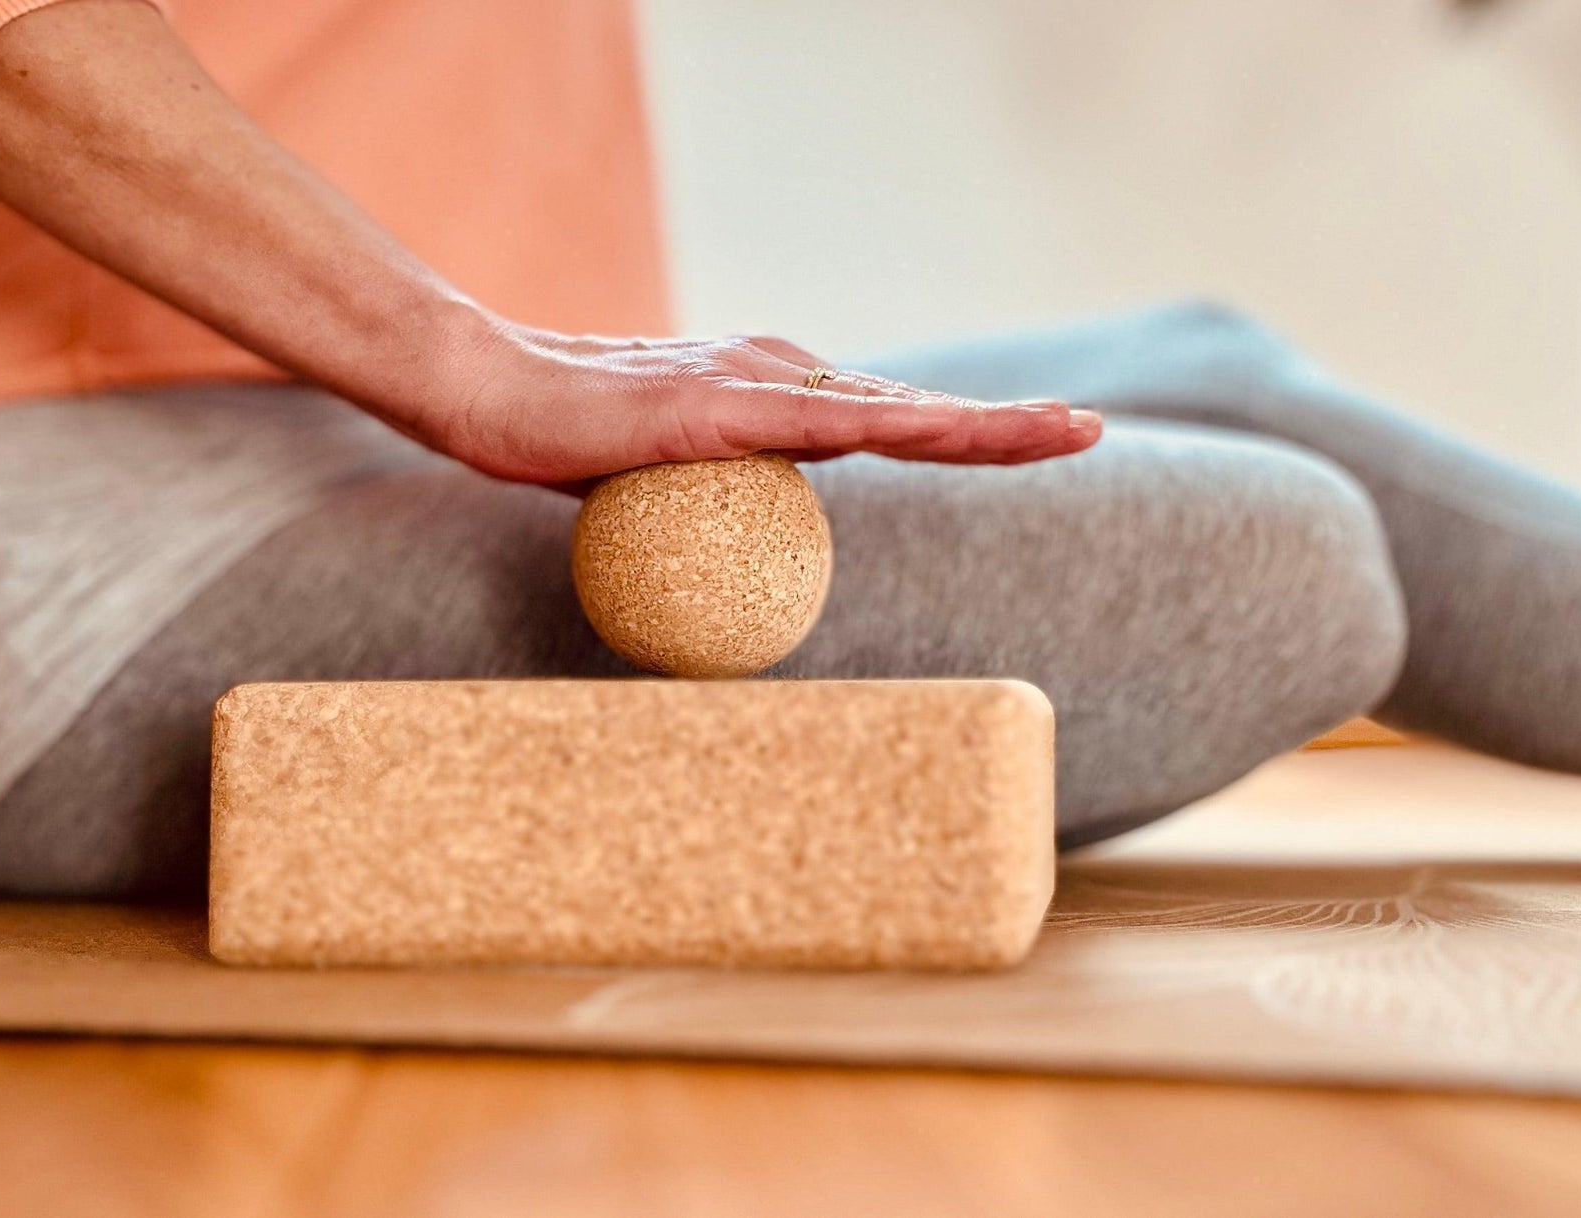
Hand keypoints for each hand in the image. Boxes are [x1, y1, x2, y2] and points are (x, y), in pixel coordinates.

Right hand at [425, 321, 1102, 485]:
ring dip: (984, 424)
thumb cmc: (570, 440)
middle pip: (910, 408)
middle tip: (1088, 429)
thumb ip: (727, 489)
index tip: (1040, 434)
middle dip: (1004, 423)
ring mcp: (756, 384)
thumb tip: (755, 537)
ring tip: (1065, 431)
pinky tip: (959, 430)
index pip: (885, 417)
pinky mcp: (724, 404)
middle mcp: (780, 373)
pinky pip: (831, 424)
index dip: (965, 428)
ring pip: (893, 409)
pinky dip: (905, 427)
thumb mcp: (672, 474)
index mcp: (773, 391)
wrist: (492, 394)